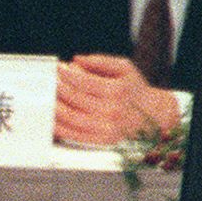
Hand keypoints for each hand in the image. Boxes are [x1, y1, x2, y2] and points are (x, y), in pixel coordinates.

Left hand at [54, 54, 181, 146]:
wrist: (153, 115)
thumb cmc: (133, 89)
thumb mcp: (124, 68)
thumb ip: (100, 61)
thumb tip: (76, 60)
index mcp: (117, 90)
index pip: (83, 81)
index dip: (66, 74)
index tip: (58, 68)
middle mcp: (111, 110)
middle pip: (74, 99)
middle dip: (57, 87)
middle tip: (48, 80)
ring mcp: (106, 127)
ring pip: (70, 117)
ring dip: (53, 106)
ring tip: (48, 97)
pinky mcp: (102, 141)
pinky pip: (74, 135)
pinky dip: (59, 127)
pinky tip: (51, 118)